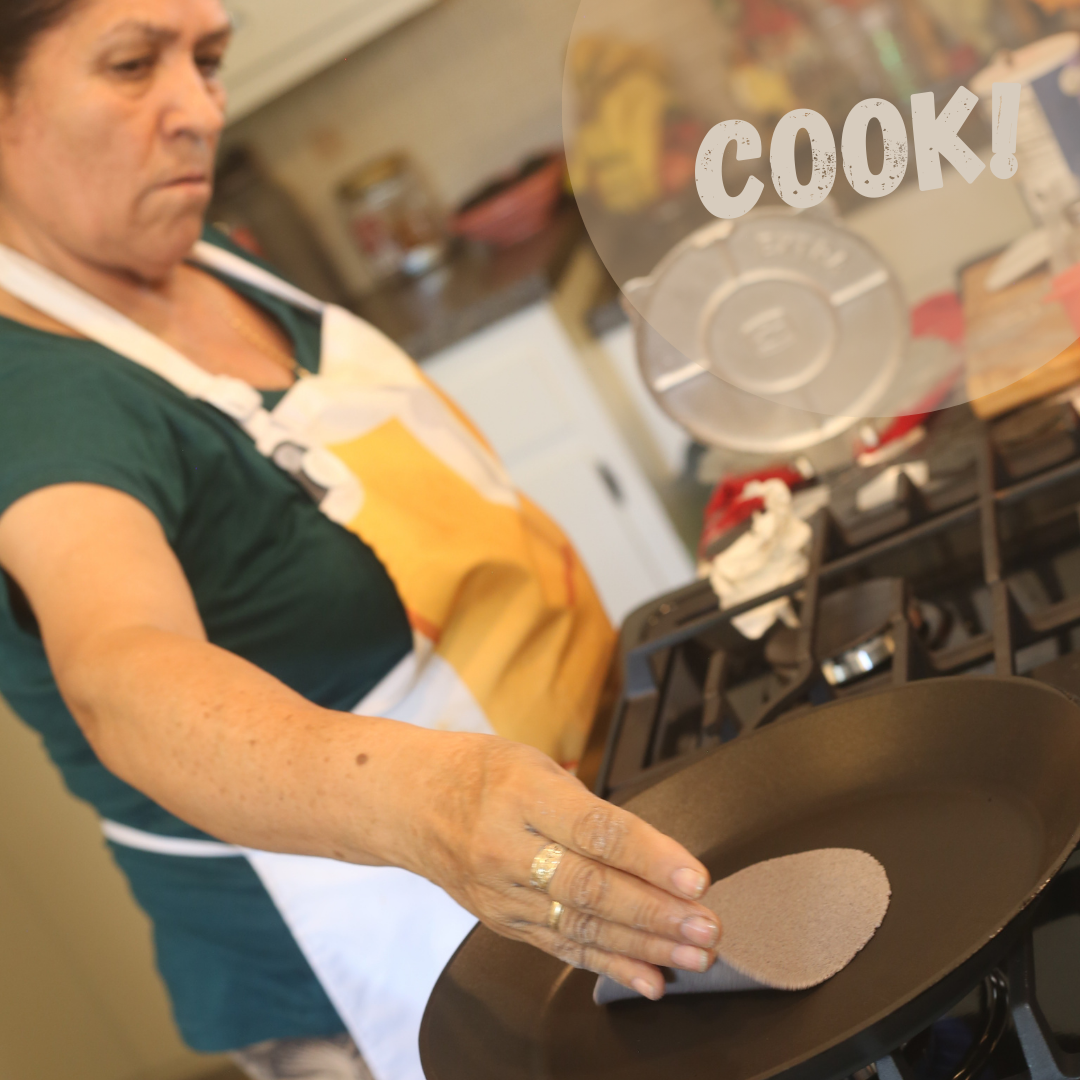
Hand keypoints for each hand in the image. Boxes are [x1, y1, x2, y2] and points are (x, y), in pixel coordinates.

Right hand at [418, 734, 720, 998]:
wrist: (408, 802)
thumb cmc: (479, 772)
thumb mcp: (534, 764)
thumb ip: (588, 808)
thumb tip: (653, 855)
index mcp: (521, 793)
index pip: (595, 830)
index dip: (650, 857)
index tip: (696, 878)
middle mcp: (507, 848)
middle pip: (591, 888)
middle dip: (657, 913)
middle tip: (706, 927)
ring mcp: (501, 892)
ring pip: (580, 925)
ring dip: (644, 946)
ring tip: (693, 956)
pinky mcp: (501, 921)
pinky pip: (560, 947)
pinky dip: (608, 965)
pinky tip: (649, 977)